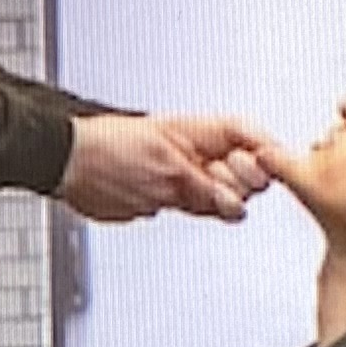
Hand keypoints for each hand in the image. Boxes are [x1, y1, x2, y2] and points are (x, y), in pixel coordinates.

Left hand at [59, 113, 278, 223]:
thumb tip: (235, 205)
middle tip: (222, 182)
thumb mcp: (165, 168)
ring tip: (210, 199)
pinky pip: (210, 211)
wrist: (74, 169)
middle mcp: (198, 155)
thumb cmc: (109, 152)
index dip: (262, 146)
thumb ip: (203, 188)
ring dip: (229, 200)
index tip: (272, 162)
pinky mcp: (178, 201)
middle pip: (247, 168)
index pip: (246, 133)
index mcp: (198, 132)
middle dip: (244, 178)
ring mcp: (190, 179)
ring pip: (232, 193)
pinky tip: (213, 211)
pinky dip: (217, 213)